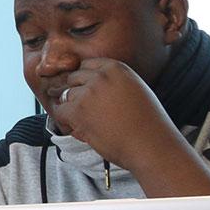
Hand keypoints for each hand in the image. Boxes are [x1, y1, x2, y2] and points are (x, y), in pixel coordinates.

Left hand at [48, 57, 186, 169]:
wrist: (150, 145)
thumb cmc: (147, 123)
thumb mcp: (135, 90)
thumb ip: (113, 83)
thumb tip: (90, 86)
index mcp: (117, 68)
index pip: (87, 65)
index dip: (84, 80)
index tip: (86, 91)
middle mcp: (100, 76)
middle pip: (73, 78)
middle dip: (76, 93)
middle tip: (84, 109)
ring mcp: (88, 92)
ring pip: (66, 95)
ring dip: (71, 108)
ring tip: (87, 122)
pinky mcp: (78, 110)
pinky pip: (60, 111)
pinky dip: (64, 120)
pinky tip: (76, 128)